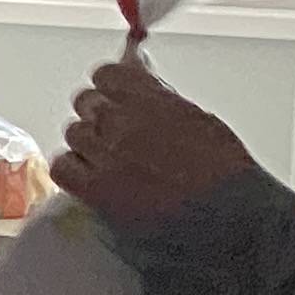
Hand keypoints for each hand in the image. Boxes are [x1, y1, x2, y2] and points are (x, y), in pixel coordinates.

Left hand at [53, 60, 258, 231]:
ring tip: (113, 162)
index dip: (109, 87)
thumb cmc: (227, 176)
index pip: (106, 75)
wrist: (232, 220)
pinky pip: (63, 167)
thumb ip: (162, 100)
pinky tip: (91, 177)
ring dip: (89, 144)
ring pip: (74, 133)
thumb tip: (142, 86)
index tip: (114, 96)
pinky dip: (73, 169)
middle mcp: (126, 123)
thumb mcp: (201, 121)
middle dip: (100, 115)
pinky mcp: (96, 190)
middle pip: (86, 103)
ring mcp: (108, 155)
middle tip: (117, 134)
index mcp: (154, 101)